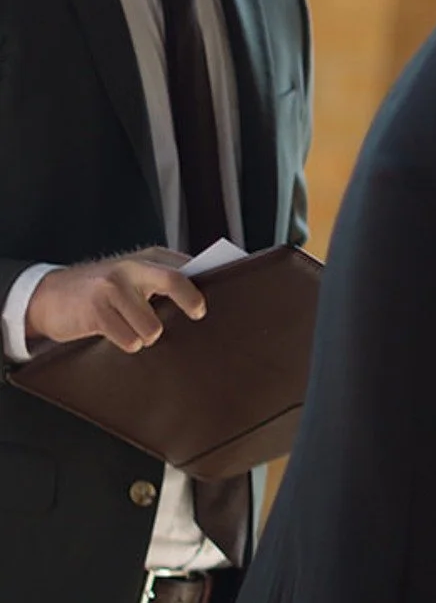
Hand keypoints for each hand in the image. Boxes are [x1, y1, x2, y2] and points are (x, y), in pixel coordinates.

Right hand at [24, 250, 203, 353]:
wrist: (50, 296)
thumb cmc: (103, 291)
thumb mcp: (136, 277)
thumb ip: (166, 280)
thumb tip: (206, 298)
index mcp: (149, 258)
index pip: (187, 267)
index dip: (204, 286)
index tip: (218, 301)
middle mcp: (132, 267)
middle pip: (174, 281)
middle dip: (191, 301)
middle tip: (197, 314)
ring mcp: (112, 287)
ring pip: (152, 326)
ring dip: (148, 337)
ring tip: (136, 331)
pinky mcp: (96, 310)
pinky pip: (130, 340)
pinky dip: (129, 344)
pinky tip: (117, 335)